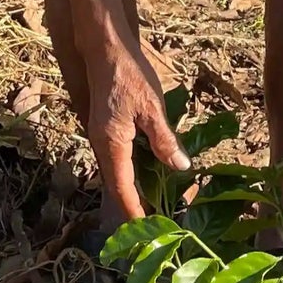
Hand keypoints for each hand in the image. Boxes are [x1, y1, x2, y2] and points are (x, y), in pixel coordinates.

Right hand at [87, 35, 190, 222]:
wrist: (105, 50)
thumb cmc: (129, 75)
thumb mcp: (152, 107)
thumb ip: (164, 140)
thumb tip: (181, 168)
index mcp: (111, 144)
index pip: (122, 188)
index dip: (134, 211)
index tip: (146, 232)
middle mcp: (101, 146)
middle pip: (117, 185)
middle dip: (135, 206)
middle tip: (156, 225)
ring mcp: (101, 138)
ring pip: (117, 173)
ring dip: (133, 191)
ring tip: (155, 205)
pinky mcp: (105, 129)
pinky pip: (117, 160)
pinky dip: (131, 173)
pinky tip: (148, 175)